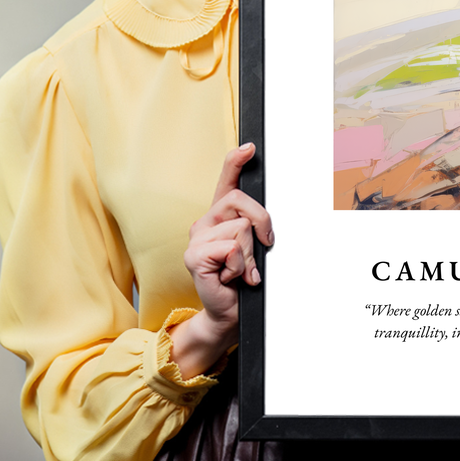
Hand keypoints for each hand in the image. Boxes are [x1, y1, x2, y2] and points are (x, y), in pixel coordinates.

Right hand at [169, 143, 273, 377]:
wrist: (229, 313)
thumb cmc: (243, 280)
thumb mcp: (254, 248)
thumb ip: (255, 227)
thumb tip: (266, 220)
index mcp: (220, 216)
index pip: (226, 181)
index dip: (236, 161)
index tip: (250, 147)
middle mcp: (205, 222)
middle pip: (241, 201)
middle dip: (262, 223)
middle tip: (263, 247)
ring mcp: (196, 238)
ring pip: (241, 228)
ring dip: (250, 255)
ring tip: (242, 270)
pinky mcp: (194, 256)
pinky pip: (231, 248)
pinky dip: (240, 266)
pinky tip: (231, 278)